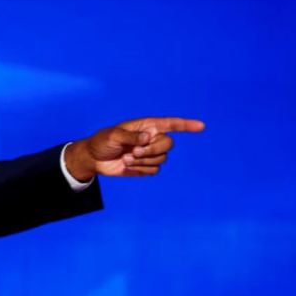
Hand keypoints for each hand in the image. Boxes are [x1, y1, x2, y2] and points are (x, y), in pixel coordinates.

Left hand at [65, 117, 204, 180]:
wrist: (94, 159)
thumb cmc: (102, 142)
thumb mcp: (113, 135)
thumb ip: (131, 135)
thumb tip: (148, 137)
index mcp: (146, 126)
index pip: (171, 124)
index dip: (186, 125)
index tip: (201, 126)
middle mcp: (152, 138)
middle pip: (168, 144)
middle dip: (152, 150)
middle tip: (133, 151)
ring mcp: (150, 153)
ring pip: (162, 159)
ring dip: (144, 161)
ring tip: (127, 158)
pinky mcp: (146, 166)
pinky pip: (155, 170)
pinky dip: (142, 169)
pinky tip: (129, 165)